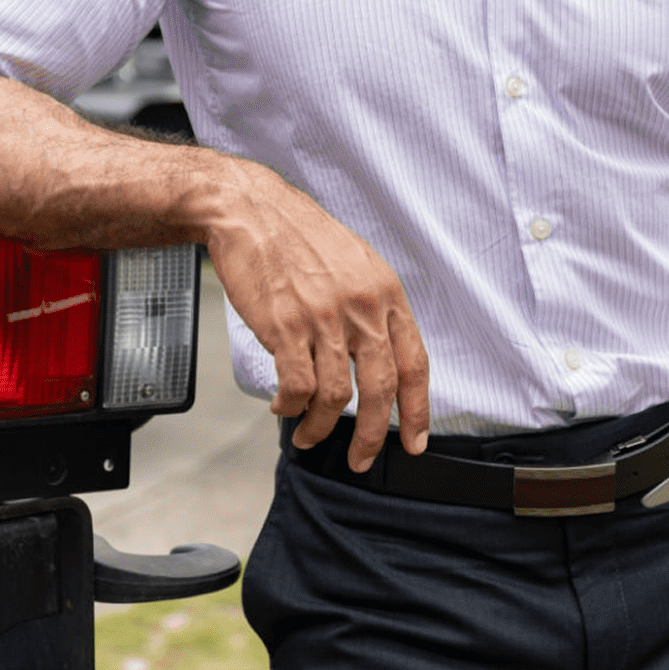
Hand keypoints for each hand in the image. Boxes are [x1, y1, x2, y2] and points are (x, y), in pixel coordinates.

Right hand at [204, 165, 430, 472]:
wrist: (251, 210)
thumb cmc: (299, 237)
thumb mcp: (356, 264)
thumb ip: (372, 308)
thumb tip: (379, 358)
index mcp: (386, 293)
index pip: (415, 362)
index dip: (418, 409)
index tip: (415, 440)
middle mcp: (362, 307)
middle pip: (380, 389)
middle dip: (372, 435)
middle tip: (362, 459)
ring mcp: (325, 318)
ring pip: (336, 396)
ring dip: (321, 427)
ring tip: (309, 436)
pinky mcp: (286, 326)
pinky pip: (297, 387)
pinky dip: (291, 409)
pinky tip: (283, 408)